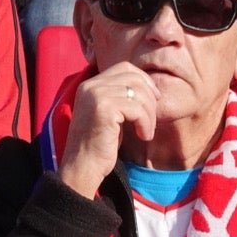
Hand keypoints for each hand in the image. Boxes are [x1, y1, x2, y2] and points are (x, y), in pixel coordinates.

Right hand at [57, 62, 158, 199]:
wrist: (82, 168)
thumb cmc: (99, 145)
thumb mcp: (110, 114)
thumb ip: (121, 96)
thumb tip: (149, 86)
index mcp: (90, 84)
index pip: (125, 68)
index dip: (144, 80)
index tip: (154, 99)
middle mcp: (91, 86)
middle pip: (133, 77)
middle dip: (149, 98)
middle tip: (151, 119)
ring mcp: (96, 95)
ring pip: (138, 94)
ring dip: (149, 115)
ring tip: (146, 132)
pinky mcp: (103, 109)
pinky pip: (137, 109)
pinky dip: (145, 123)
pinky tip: (143, 136)